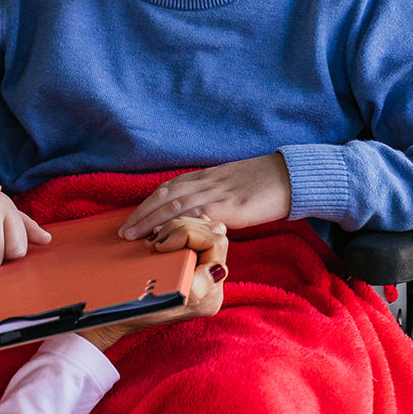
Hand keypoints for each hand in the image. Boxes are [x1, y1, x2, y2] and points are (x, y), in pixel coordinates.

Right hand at [79, 216, 228, 349]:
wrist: (112, 319)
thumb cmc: (130, 312)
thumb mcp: (160, 301)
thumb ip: (196, 287)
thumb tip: (220, 268)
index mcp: (210, 295)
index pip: (215, 243)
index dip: (187, 233)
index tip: (159, 244)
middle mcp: (214, 285)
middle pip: (214, 232)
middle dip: (183, 226)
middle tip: (155, 239)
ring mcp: (205, 274)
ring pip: (207, 229)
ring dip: (180, 225)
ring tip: (156, 238)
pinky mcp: (195, 265)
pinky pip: (197, 234)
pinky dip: (179, 228)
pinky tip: (160, 236)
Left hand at [118, 153, 291, 239]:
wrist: (289, 177)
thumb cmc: (265, 184)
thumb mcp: (234, 187)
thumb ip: (216, 197)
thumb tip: (202, 214)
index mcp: (206, 177)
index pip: (169, 188)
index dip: (148, 203)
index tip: (133, 217)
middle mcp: (206, 182)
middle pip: (164, 195)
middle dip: (141, 213)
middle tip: (123, 231)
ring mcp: (215, 193)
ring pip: (173, 204)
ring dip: (150, 220)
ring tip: (134, 236)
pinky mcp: (227, 206)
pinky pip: (194, 215)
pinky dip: (175, 225)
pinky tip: (164, 236)